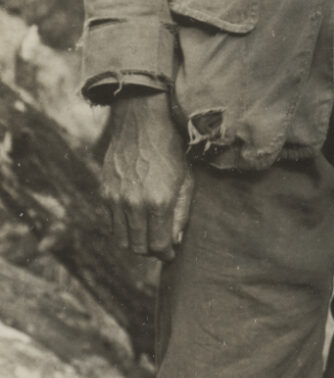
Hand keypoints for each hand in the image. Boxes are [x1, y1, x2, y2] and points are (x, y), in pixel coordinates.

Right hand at [102, 91, 193, 258]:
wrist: (142, 123)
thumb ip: (182, 214)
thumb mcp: (186, 181)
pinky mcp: (104, 192)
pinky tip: (135, 218)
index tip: (170, 254)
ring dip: (135, 242)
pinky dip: (123, 227)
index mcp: (159, 202)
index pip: (159, 245)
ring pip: (122, 239)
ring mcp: (116, 199)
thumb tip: (175, 241)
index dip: (166, 254)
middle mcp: (134, 204)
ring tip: (147, 235)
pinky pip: (111, 223)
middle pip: (138, 247)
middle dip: (150, 251)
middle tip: (159, 246)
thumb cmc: (171, 150)